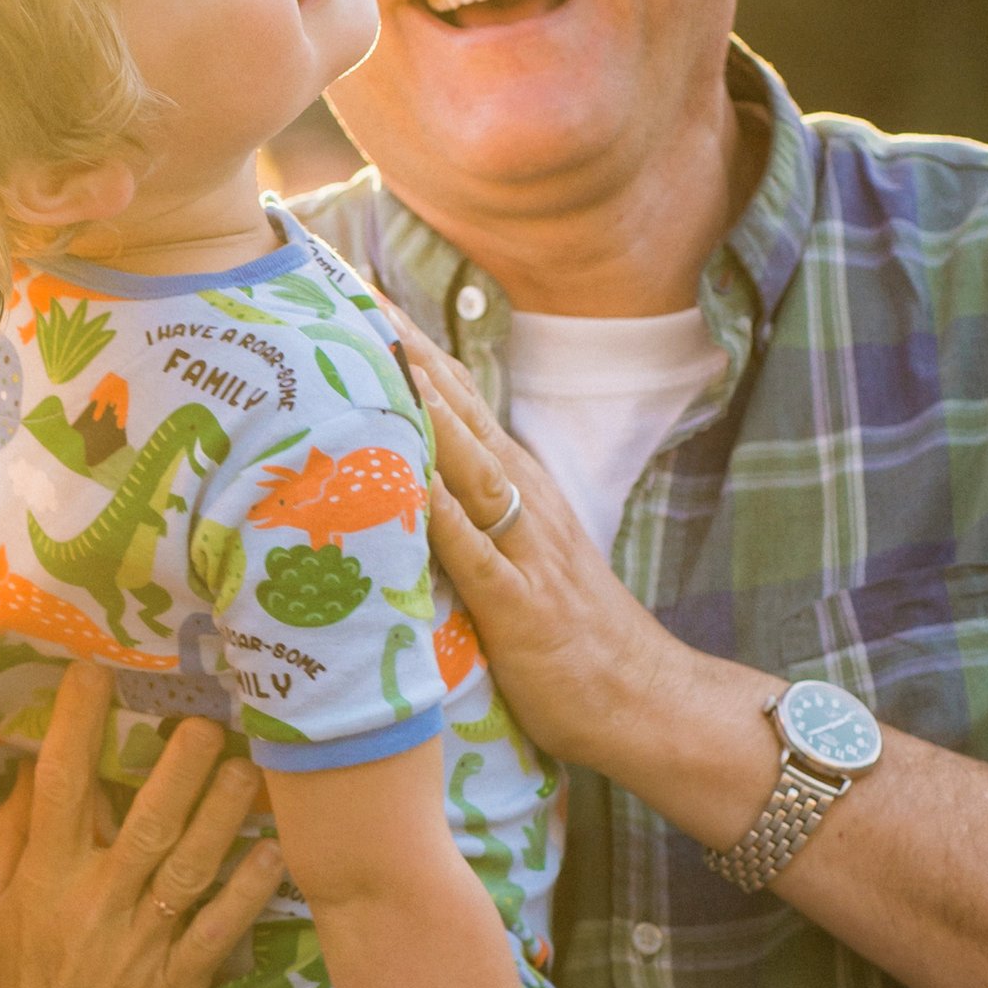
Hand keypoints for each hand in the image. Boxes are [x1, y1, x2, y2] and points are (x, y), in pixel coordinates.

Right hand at [0, 665, 284, 987]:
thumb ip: (3, 842)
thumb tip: (30, 774)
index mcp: (41, 883)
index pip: (60, 787)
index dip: (76, 725)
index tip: (93, 675)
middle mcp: (95, 906)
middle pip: (147, 819)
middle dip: (180, 763)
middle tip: (209, 716)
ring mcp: (141, 946)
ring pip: (193, 864)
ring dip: (225, 811)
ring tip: (253, 766)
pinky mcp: (176, 985)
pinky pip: (220, 928)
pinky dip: (249, 889)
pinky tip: (274, 851)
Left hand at [395, 314, 681, 777]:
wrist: (640, 698)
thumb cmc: (566, 635)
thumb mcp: (513, 555)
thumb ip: (468, 513)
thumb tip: (406, 477)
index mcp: (516, 484)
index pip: (455, 398)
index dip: (407, 344)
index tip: (355, 291)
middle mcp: (523, 500)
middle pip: (458, 409)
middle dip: (403, 350)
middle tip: (347, 290)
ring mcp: (526, 549)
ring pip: (470, 465)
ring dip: (424, 409)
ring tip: (377, 355)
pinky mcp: (521, 607)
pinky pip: (479, 554)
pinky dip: (446, 516)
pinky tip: (415, 481)